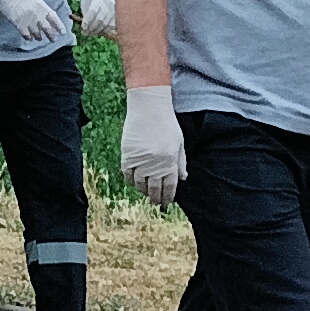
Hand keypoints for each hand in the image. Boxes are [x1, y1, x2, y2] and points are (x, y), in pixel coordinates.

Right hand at [0, 0, 72, 50]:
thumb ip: (41, 8)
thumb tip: (46, 17)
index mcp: (42, 6)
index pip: (54, 18)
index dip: (59, 27)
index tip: (63, 33)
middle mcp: (37, 14)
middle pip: (48, 29)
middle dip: (51, 36)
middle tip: (53, 40)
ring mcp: (28, 20)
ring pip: (37, 34)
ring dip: (39, 37)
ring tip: (39, 38)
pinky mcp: (19, 24)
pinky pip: (26, 35)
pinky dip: (28, 37)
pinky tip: (29, 38)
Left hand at [77, 0, 118, 39]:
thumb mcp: (86, 1)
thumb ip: (86, 13)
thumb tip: (86, 26)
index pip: (93, 12)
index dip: (88, 21)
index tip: (83, 27)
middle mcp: (107, 3)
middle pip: (100, 19)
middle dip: (92, 28)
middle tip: (86, 33)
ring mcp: (113, 8)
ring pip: (106, 23)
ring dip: (98, 30)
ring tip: (92, 33)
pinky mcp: (116, 13)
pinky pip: (112, 24)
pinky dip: (106, 30)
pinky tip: (100, 31)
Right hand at [120, 87, 185, 204]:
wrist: (148, 108)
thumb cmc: (166, 123)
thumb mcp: (179, 143)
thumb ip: (181, 162)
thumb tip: (182, 179)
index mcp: (169, 161)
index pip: (169, 187)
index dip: (168, 197)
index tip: (167, 201)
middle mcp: (154, 164)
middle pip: (154, 189)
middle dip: (156, 198)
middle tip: (156, 202)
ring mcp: (139, 161)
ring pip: (140, 185)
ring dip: (144, 191)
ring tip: (146, 192)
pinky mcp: (127, 156)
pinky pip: (128, 175)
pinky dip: (131, 181)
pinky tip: (136, 182)